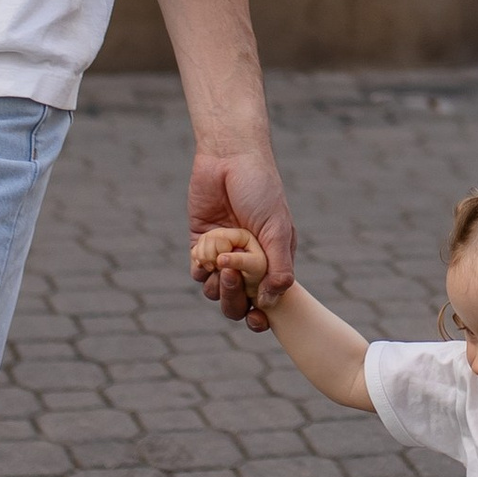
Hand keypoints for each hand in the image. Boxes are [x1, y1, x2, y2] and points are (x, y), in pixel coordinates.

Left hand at [189, 142, 293, 321]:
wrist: (229, 158)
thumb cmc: (261, 190)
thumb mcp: (277, 228)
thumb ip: (278, 267)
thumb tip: (270, 302)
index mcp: (272, 261)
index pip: (267, 300)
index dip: (262, 315)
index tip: (258, 319)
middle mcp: (248, 263)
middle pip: (239, 302)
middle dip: (236, 300)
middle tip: (233, 276)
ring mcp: (223, 255)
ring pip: (217, 291)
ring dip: (219, 284)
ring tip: (222, 260)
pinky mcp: (201, 245)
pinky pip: (199, 272)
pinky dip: (201, 269)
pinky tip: (207, 253)